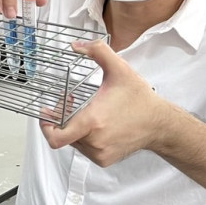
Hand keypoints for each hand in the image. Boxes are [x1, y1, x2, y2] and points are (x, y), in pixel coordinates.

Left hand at [39, 38, 172, 166]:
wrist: (160, 124)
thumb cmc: (140, 99)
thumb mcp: (120, 69)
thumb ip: (98, 51)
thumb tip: (76, 45)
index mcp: (93, 121)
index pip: (57, 137)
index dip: (45, 126)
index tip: (46, 113)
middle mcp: (95, 141)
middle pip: (64, 133)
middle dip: (62, 116)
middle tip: (69, 101)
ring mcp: (99, 153)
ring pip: (74, 141)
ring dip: (73, 126)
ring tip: (85, 109)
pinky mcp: (105, 159)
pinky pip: (85, 148)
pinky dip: (84, 136)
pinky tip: (94, 122)